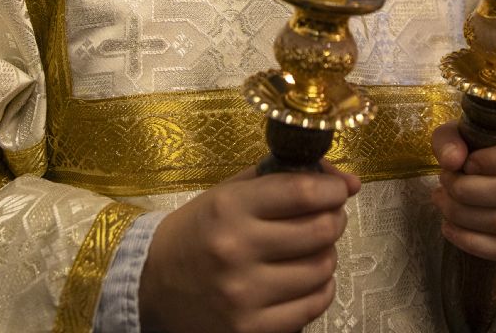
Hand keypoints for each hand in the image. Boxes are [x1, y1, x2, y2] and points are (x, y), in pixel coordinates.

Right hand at [140, 161, 359, 332]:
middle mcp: (236, 251)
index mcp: (229, 209)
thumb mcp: (227, 195)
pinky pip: (313, 306)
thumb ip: (281, 179)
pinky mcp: (251, 330)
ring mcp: (244, 295)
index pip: (302, 192)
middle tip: (328, 217)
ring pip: (322, 269)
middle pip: (320, 230)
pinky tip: (305, 280)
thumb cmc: (197, 234)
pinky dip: (319, 289)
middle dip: (334, 219)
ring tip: (312, 250)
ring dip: (326, 255)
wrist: (150, 288)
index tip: (340, 188)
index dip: (333, 188)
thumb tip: (345, 180)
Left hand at [431, 118, 495, 261]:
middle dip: (468, 191)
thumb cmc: (481, 148)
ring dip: (466, 217)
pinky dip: (477, 244)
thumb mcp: (461, 133)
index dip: (495, 159)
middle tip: (444, 185)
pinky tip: (452, 230)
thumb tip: (452, 161)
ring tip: (443, 204)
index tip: (467, 164)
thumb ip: (450, 139)